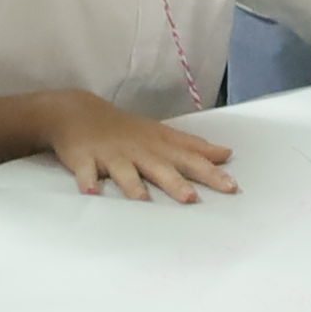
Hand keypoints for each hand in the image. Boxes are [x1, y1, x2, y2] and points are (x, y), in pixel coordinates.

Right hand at [41, 93, 238, 203]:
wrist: (79, 112)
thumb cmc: (126, 130)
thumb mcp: (162, 135)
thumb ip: (193, 147)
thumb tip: (226, 154)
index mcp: (157, 145)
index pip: (188, 159)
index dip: (210, 172)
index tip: (231, 187)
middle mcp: (138, 151)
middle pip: (159, 167)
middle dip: (175, 182)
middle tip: (191, 198)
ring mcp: (111, 155)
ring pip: (124, 171)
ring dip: (132, 184)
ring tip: (142, 199)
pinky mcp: (84, 159)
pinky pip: (86, 172)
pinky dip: (87, 180)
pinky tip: (91, 191)